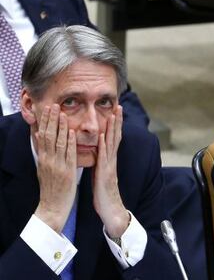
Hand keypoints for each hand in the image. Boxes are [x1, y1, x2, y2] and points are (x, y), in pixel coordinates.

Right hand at [34, 104, 76, 231]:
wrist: (52, 208)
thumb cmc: (51, 189)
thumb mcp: (44, 169)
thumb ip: (45, 153)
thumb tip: (41, 138)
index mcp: (43, 159)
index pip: (43, 136)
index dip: (45, 122)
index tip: (47, 109)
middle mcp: (48, 160)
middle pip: (49, 136)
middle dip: (51, 120)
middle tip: (53, 105)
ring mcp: (58, 166)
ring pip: (58, 143)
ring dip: (61, 127)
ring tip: (62, 113)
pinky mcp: (67, 172)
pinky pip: (69, 155)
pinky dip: (70, 143)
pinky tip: (71, 132)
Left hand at [92, 106, 128, 237]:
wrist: (110, 209)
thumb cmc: (104, 192)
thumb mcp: (101, 173)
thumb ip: (101, 161)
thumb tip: (98, 151)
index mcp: (109, 159)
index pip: (114, 138)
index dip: (115, 124)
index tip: (115, 110)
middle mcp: (112, 160)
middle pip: (116, 136)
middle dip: (117, 121)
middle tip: (119, 106)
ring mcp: (109, 166)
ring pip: (112, 143)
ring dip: (113, 128)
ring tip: (114, 114)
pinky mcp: (104, 173)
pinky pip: (104, 156)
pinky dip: (104, 145)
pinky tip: (103, 135)